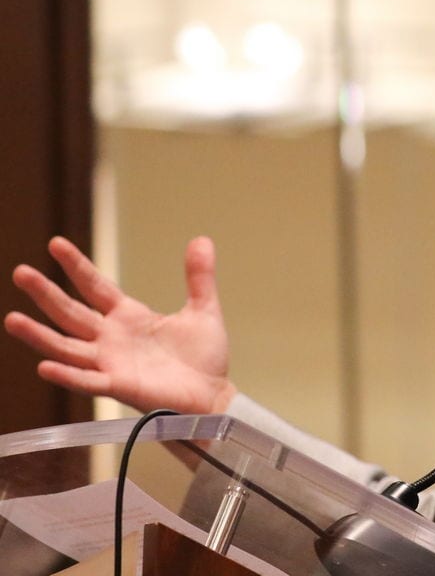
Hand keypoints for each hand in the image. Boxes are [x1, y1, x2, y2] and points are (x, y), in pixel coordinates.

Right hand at [5, 236, 235, 415]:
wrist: (213, 396)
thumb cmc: (204, 357)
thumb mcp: (203, 310)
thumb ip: (199, 277)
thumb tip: (201, 239)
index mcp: (128, 316)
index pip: (95, 286)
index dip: (76, 266)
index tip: (55, 243)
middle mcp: (111, 338)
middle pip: (71, 312)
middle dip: (46, 293)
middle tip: (20, 272)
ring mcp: (111, 363)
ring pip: (67, 347)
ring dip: (39, 335)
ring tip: (12, 319)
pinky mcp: (118, 387)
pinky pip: (87, 381)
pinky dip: (67, 375)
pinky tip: (44, 366)